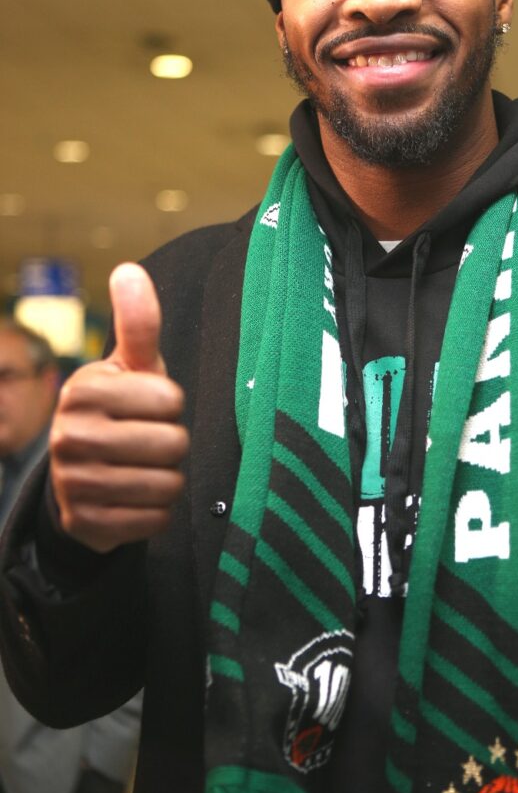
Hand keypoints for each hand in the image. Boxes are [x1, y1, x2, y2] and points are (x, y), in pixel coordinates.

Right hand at [49, 264, 188, 552]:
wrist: (86, 473)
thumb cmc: (123, 408)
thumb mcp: (133, 365)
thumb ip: (138, 322)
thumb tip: (128, 269)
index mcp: (84, 389)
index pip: (170, 400)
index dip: (172, 405)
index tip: (150, 406)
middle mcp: (69, 435)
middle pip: (171, 445)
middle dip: (173, 445)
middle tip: (149, 441)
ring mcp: (71, 482)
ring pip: (166, 485)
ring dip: (167, 479)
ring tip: (143, 468)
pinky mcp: (82, 523)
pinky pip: (153, 520)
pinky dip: (155, 512)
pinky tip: (134, 498)